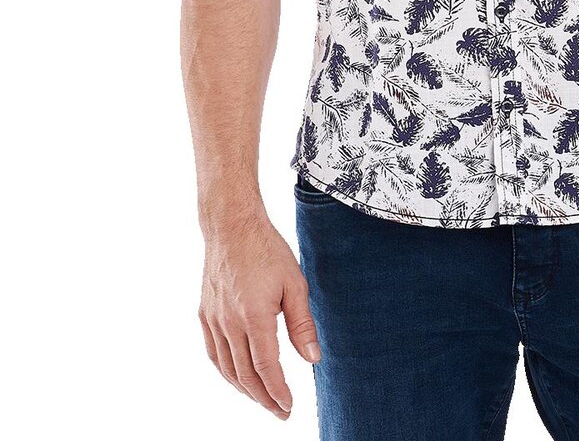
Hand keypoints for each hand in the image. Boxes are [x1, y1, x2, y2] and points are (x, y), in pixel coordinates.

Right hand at [199, 211, 321, 417]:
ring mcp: (214, 319)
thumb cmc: (267, 250)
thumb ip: (302, 323)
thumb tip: (313, 358)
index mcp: (255, 316)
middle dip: (264, 398)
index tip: (288, 407)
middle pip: (245, 375)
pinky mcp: (205, 313)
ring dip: (245, 389)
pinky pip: (213, 353)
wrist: (232, 226)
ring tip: (263, 399)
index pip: (266, 367)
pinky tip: (237, 377)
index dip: (278, 392)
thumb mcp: (295, 283)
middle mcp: (230, 322)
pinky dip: (226, 372)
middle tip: (280, 411)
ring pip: (227, 368)